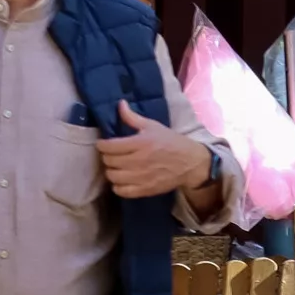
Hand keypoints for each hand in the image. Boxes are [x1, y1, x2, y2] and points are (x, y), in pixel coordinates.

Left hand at [97, 102, 211, 198]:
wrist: (192, 162)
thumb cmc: (172, 142)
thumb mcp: (154, 126)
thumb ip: (133, 118)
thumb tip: (120, 104)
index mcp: (141, 143)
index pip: (110, 146)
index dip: (102, 144)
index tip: (103, 143)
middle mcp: (139, 161)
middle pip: (109, 161)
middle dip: (107, 156)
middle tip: (113, 154)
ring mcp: (142, 177)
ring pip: (112, 176)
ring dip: (111, 171)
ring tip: (117, 166)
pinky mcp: (145, 189)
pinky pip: (120, 191)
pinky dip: (118, 186)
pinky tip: (123, 179)